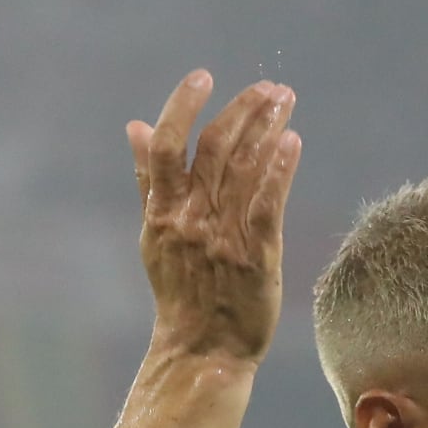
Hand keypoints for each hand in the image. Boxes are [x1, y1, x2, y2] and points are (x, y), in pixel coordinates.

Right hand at [125, 70, 300, 363]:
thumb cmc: (181, 293)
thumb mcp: (154, 234)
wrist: (202, 352)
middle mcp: (192, 220)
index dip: (183, 106)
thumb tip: (135, 127)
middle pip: (216, 149)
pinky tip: (292, 142)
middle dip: (243, 110)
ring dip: (266, 128)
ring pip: (245, 170)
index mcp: (164, 212)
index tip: (203, 76)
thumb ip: (148, 180)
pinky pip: (267, 207)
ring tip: (285, 99)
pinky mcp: (256, 258)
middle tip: (269, 87)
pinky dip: (279, 171)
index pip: (169, 146)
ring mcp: (224, 238)